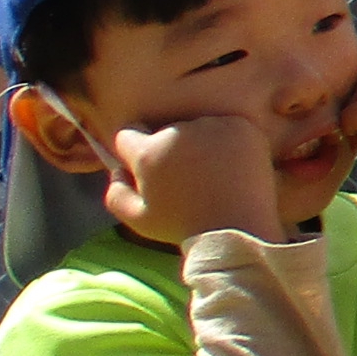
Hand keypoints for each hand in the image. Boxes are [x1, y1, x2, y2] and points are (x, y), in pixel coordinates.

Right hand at [102, 114, 282, 243]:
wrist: (237, 229)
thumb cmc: (184, 227)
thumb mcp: (138, 220)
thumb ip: (116, 193)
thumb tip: (117, 169)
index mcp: (148, 153)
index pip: (128, 133)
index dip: (133, 151)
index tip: (147, 166)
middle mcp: (178, 132)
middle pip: (165, 131)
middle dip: (168, 150)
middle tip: (186, 179)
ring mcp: (212, 126)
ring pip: (197, 127)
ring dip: (199, 143)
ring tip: (211, 176)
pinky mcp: (241, 127)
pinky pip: (226, 127)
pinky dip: (227, 142)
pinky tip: (231, 168)